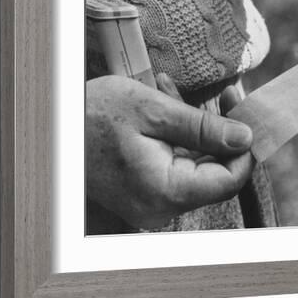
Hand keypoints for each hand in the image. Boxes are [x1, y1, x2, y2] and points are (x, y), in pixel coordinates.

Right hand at [86, 74, 252, 228]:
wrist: (52, 129)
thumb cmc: (94, 116)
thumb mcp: (154, 111)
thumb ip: (204, 128)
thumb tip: (245, 139)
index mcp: (167, 190)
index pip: (230, 179)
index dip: (245, 148)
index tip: (245, 114)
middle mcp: (162, 205)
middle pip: (214, 172)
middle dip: (221, 131)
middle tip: (226, 95)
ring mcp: (152, 200)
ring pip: (195, 165)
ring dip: (196, 128)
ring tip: (175, 93)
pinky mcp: (145, 190)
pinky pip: (175, 165)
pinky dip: (178, 137)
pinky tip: (166, 106)